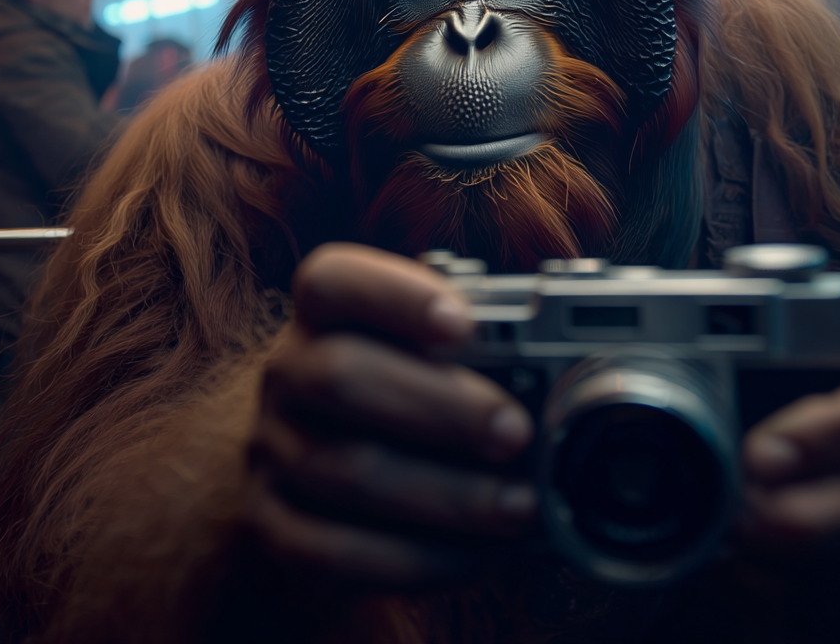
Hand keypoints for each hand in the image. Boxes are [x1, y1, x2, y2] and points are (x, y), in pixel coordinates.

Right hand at [243, 243, 536, 588]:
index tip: (465, 322)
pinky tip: (475, 555)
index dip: (396, 296)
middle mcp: (289, 372)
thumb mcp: (431, 355)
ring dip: (445, 493)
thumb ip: (481, 350)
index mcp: (324, 312)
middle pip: (341, 375)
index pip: (334, 281)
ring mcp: (272, 449)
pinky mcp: (273, 525)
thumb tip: (567, 380)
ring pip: (345, 471)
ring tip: (518, 505)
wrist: (324, 477)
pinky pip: (332, 551)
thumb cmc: (403, 392)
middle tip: (516, 432)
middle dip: (440, 407)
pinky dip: (414, 558)